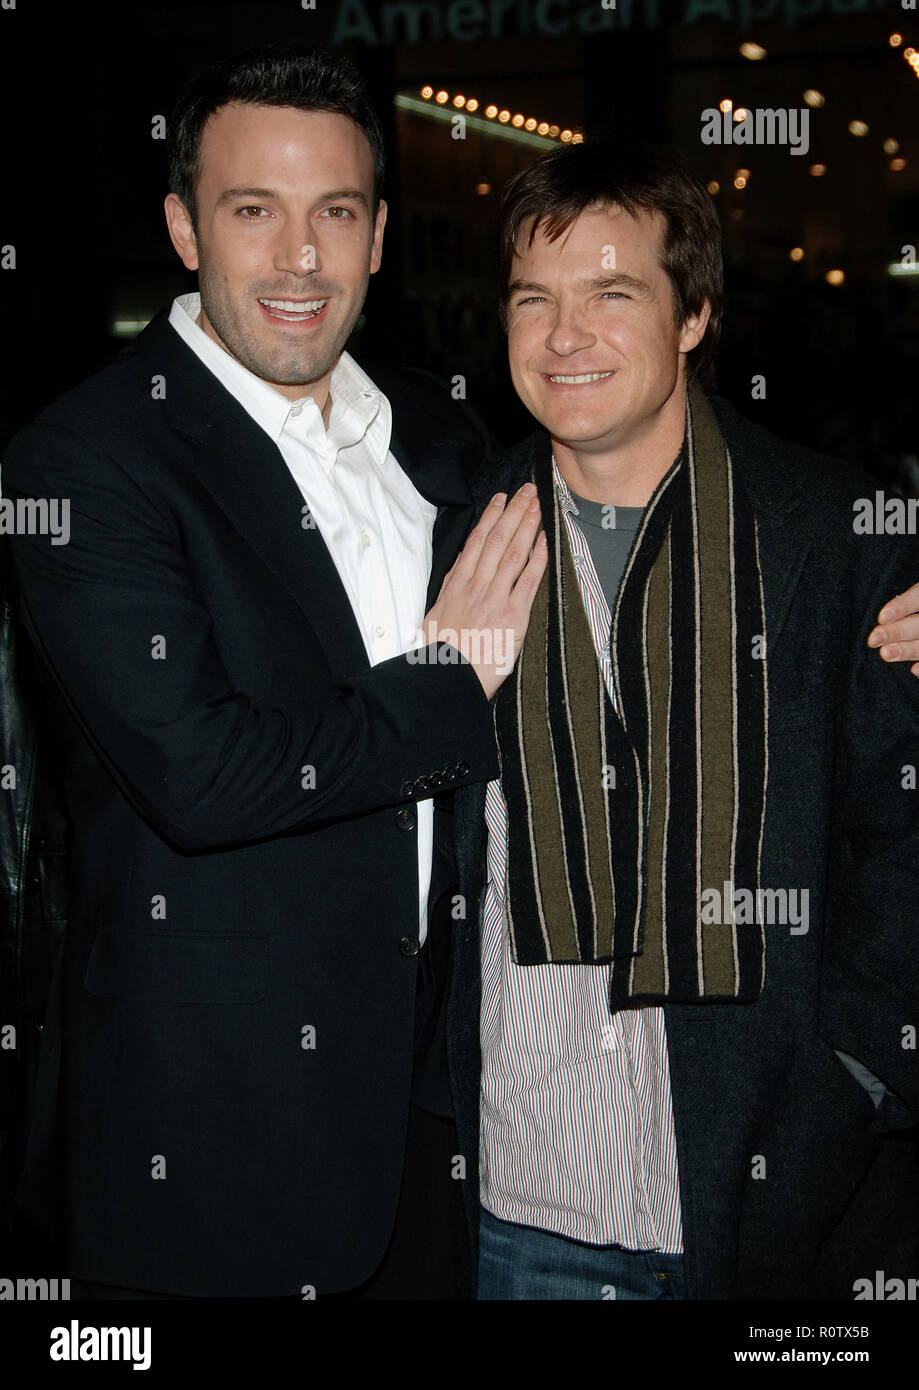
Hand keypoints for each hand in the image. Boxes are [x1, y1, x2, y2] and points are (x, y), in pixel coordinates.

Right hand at [421, 483, 547, 698]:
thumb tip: (458, 573)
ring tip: (537, 505)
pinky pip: (528, 580)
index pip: (476, 541)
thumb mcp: (434, 616)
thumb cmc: (439, 654)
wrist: (446, 678)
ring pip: (514, 552)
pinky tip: (546, 540)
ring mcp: (495, 598)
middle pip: (498, 539)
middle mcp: (476, 585)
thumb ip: (449, 592)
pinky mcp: (513, 615)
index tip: (500, 499)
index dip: (490, 517)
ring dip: (527, 525)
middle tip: (527, 490)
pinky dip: (538, 558)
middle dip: (513, 511)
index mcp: (456, 585)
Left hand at [867, 582, 918, 676]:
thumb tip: (882, 616)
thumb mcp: (917, 595)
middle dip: (898, 631)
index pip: (918, 596)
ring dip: (908, 650)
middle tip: (874, 639)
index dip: (903, 605)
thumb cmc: (917, 605)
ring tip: (885, 654)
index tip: (882, 617)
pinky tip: (914, 670)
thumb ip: (908, 599)